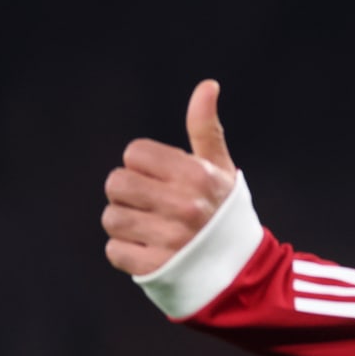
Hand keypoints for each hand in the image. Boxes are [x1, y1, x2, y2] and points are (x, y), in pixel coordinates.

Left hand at [102, 79, 238, 275]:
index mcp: (196, 176)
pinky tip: (149, 249)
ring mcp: (169, 239)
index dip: (143, 165)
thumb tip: (207, 85)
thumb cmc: (225, 212)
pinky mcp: (155, 268)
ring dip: (124, 222)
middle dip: (127, 193)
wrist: (242, 270)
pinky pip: (114, 250)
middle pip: (116, 183)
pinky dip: (126, 251)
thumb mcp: (220, 168)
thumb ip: (205, 128)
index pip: (134, 153)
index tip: (161, 179)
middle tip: (148, 203)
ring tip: (148, 227)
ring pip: (111, 218)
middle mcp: (183, 206)